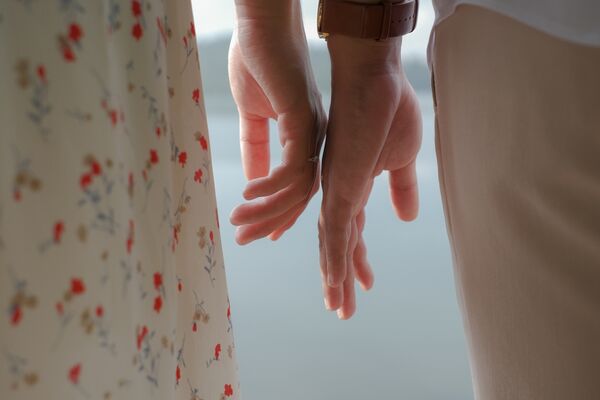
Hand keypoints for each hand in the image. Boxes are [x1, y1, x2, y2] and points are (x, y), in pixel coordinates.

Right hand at [228, 1, 325, 244]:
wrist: (261, 25)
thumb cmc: (256, 61)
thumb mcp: (252, 115)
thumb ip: (255, 146)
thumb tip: (253, 177)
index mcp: (304, 138)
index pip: (298, 187)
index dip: (280, 212)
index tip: (263, 233)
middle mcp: (313, 140)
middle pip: (300, 196)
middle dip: (271, 221)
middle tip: (244, 240)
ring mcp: (311, 132)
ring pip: (298, 188)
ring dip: (267, 210)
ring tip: (239, 224)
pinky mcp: (303, 121)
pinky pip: (293, 167)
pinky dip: (270, 185)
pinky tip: (248, 194)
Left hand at [319, 35, 421, 318]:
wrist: (375, 80)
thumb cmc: (388, 110)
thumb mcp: (402, 159)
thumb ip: (401, 189)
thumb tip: (408, 217)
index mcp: (355, 187)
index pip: (352, 232)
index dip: (356, 260)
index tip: (367, 284)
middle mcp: (339, 194)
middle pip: (337, 245)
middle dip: (341, 278)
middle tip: (341, 309)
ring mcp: (337, 192)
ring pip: (331, 245)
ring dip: (335, 279)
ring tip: (337, 309)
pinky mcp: (339, 187)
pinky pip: (333, 231)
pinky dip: (334, 260)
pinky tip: (334, 283)